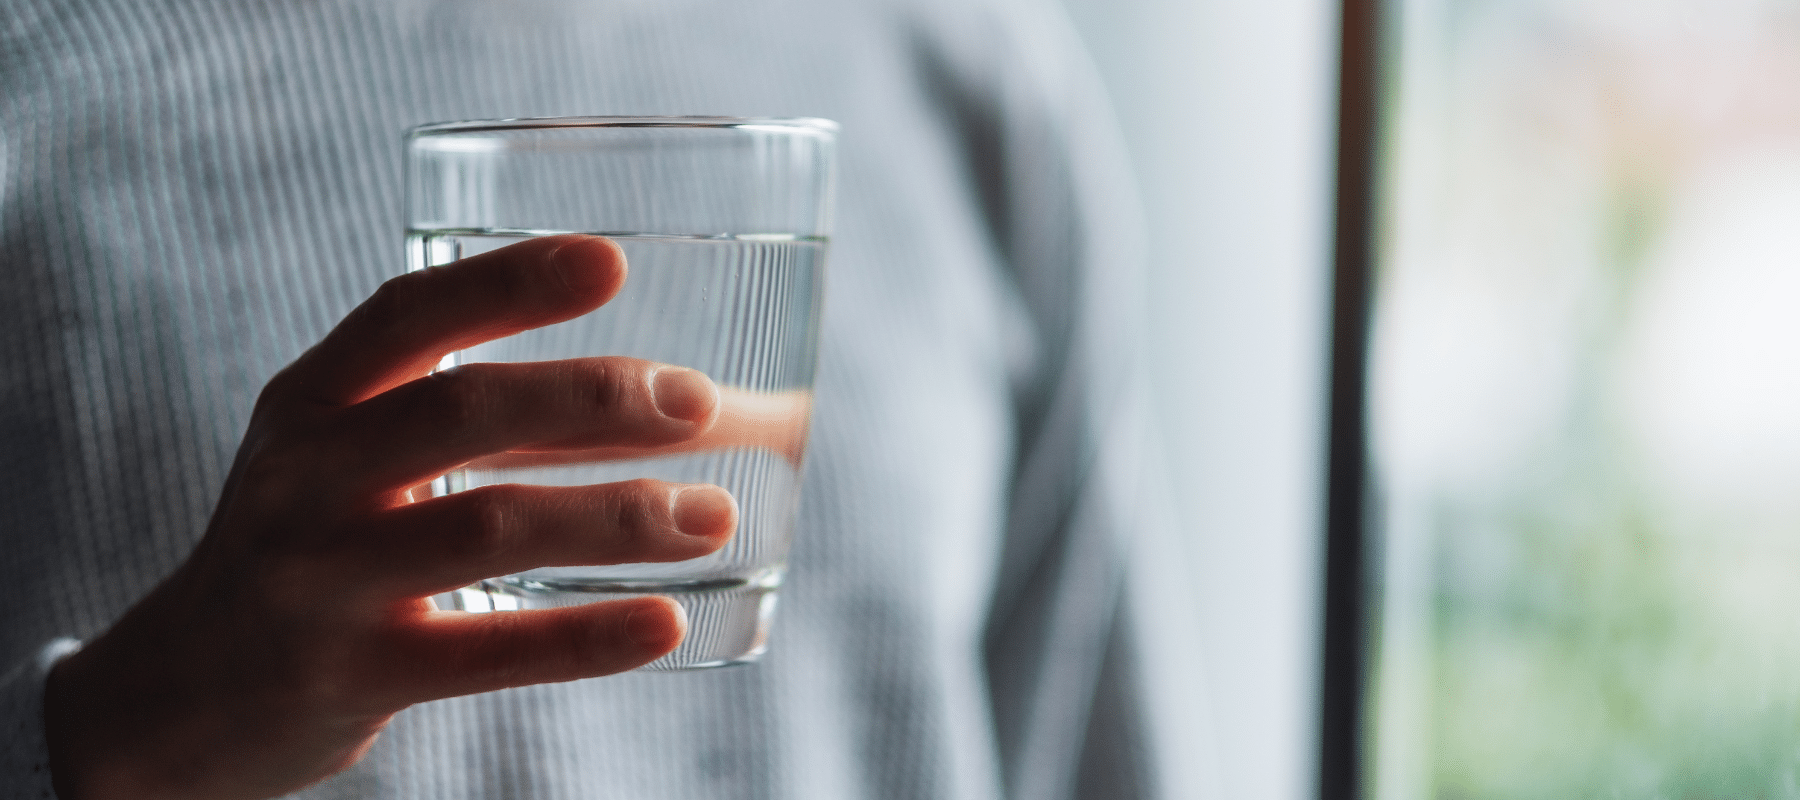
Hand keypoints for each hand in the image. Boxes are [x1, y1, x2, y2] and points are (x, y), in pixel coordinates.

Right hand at [42, 236, 737, 799]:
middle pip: (461, 410)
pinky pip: (486, 651)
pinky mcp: (350, 675)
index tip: (611, 262)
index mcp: (310, 403)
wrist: (181, 694)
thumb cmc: (307, 547)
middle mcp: (306, 477)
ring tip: (714, 514)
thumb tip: (650, 398)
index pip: (406, 315)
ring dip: (617, 516)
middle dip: (593, 396)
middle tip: (698, 401)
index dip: (509, 282)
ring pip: (487, 525)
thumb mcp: (336, 457)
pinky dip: (586, 636)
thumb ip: (449, 415)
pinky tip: (665, 621)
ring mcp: (321, 579)